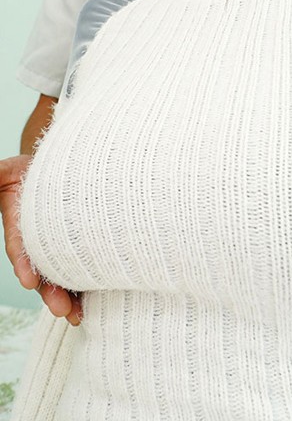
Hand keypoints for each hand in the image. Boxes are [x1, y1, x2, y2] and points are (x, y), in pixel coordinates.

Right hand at [0, 154, 81, 324]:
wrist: (63, 167)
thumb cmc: (32, 170)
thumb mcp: (6, 172)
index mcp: (21, 229)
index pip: (20, 249)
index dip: (24, 265)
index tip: (28, 280)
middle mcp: (39, 243)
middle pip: (43, 272)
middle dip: (50, 293)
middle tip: (60, 309)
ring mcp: (60, 247)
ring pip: (63, 276)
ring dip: (69, 297)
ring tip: (75, 315)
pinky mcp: (81, 247)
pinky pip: (83, 268)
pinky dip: (87, 286)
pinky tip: (92, 302)